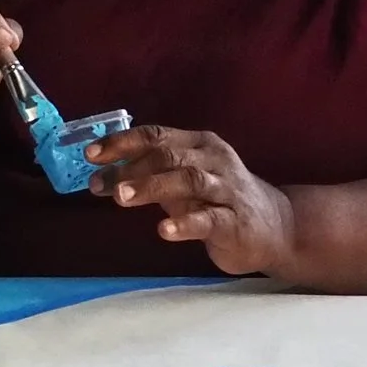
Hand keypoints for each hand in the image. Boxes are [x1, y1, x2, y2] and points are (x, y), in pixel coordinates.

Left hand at [89, 127, 297, 274]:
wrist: (276, 226)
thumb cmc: (219, 200)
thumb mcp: (184, 179)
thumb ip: (150, 172)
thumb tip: (102, 171)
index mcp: (199, 144)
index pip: (156, 136)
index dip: (122, 143)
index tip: (90, 154)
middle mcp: (214, 161)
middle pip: (168, 156)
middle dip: (130, 168)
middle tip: (100, 183)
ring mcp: (227, 190)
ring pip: (188, 181)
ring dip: (152, 186)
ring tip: (121, 197)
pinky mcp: (236, 222)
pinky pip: (209, 220)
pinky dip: (184, 224)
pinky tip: (163, 230)